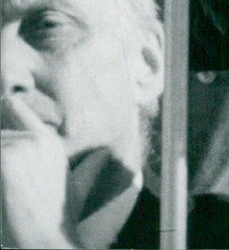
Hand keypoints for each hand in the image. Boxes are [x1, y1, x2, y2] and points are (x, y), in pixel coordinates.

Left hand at [0, 95, 76, 247]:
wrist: (47, 245)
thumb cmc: (58, 223)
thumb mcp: (77, 190)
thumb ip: (90, 168)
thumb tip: (106, 154)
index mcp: (49, 143)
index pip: (13, 105)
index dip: (1, 108)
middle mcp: (36, 140)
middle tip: (5, 174)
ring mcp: (21, 147)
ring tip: (3, 187)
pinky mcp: (6, 158)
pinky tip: (0, 192)